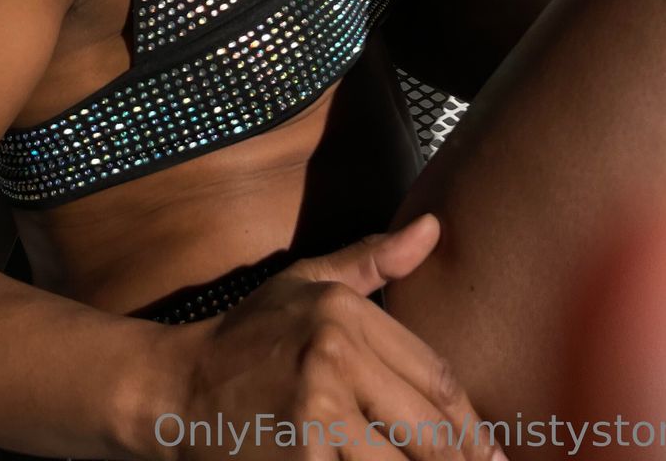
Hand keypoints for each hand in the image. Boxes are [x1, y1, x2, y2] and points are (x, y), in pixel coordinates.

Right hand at [150, 214, 503, 459]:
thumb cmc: (248, 337)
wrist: (177, 389)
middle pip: (429, 432)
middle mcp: (334, 355)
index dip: (471, 425)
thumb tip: (434, 227)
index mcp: (343, 311)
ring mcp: (317, 412)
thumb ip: (372, 260)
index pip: (436, 377)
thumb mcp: (306, 284)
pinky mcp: (303, 459)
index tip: (488, 454)